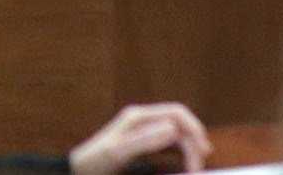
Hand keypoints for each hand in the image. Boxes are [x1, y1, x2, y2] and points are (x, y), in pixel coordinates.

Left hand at [68, 101, 210, 174]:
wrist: (78, 170)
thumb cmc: (95, 161)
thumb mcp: (118, 151)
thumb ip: (144, 140)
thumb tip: (173, 129)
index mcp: (139, 117)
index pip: (177, 113)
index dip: (194, 128)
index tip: (203, 151)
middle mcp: (144, 121)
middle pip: (180, 127)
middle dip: (193, 145)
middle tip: (197, 170)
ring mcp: (144, 133)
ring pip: (178, 138)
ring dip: (189, 151)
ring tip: (193, 171)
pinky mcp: (144, 146)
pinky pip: (170, 147)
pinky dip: (181, 156)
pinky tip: (185, 167)